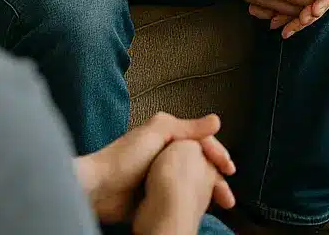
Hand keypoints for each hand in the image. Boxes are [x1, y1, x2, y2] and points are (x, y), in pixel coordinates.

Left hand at [77, 112, 234, 224]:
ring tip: (219, 204)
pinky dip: (192, 201)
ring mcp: (162, 175)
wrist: (99, 189)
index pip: (201, 142)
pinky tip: (201, 208)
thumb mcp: (158, 133)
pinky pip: (180, 196)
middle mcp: (167, 152)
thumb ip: (187, 127)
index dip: (217, 153)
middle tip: (227, 194)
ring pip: (192, 181)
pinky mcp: (155, 194)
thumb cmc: (124, 157)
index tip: (229, 168)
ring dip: (207, 191)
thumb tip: (217, 120)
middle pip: (199, 163)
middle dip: (216, 177)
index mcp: (169, 134)